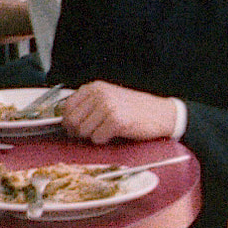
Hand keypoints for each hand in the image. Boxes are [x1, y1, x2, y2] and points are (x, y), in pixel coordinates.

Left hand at [62, 80, 179, 144]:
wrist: (160, 113)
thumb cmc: (135, 108)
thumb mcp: (109, 98)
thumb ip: (89, 104)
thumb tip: (67, 120)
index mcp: (95, 87)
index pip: (67, 106)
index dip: (68, 120)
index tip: (74, 127)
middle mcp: (99, 94)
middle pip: (71, 120)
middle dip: (77, 131)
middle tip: (89, 134)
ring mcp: (107, 106)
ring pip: (82, 131)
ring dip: (92, 136)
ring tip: (105, 131)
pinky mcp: (116, 121)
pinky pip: (97, 138)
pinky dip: (103, 141)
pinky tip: (114, 134)